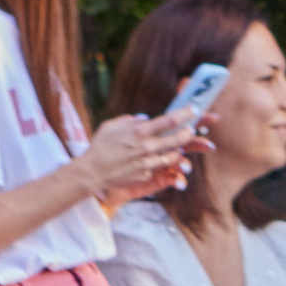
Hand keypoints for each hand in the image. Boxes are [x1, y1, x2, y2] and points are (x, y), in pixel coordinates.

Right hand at [83, 107, 199, 206]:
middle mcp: (146, 147)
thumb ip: (130, 120)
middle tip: (191, 130)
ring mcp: (147, 163)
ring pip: (174, 156)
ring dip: (177, 151)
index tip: (193, 110)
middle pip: (177, 140)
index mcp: (138, 132)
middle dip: (188, 134)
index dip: (184, 114)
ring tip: (175, 147)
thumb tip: (145, 119)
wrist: (92, 172)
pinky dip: (159, 163)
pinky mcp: (146, 176)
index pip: (168, 120)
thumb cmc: (100, 146)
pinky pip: (158, 168)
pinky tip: (153, 160)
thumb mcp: (111, 126)